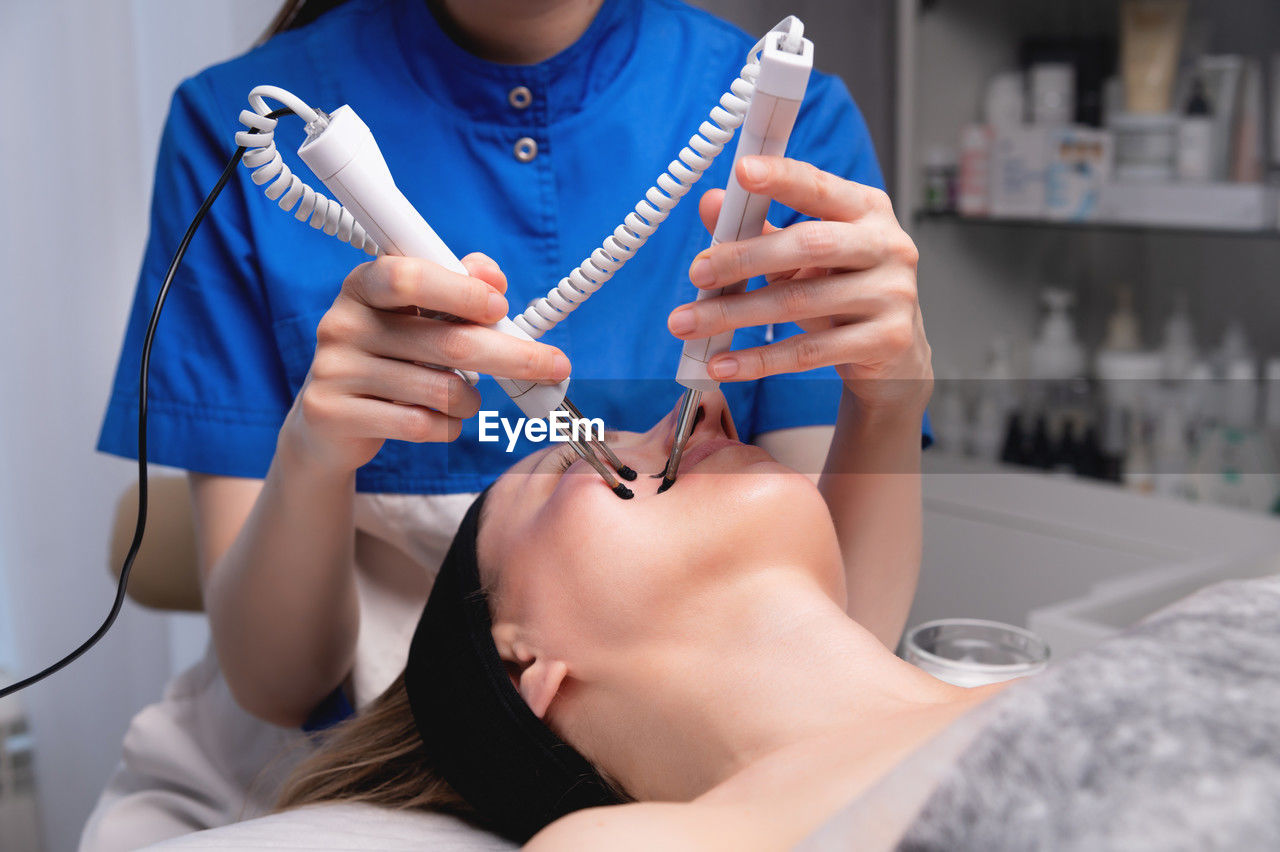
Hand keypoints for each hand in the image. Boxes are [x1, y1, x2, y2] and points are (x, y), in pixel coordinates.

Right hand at [281, 253, 571, 474]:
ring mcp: (334, 370)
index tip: (502, 307)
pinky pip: (420, 425)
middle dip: (512, 356)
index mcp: (364, 284)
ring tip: (465, 397)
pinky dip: (448, 426)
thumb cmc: (390, 356)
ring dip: (472, 399)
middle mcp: (342, 322)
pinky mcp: (335, 414)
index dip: (461, 291)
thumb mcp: (418, 315)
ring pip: (441, 391)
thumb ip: (458, 287)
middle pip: (446, 342)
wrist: (330, 421)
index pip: (409, 276)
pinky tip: (442, 420)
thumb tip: (493, 275)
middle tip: (553, 366)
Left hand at [666, 155, 931, 414]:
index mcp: (867, 210)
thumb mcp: (801, 255)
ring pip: (799, 302)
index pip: (819, 187)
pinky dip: (758, 360)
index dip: (781, 178)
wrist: (893, 353)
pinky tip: (722, 364)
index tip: (741, 172)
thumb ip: (759, 227)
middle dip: (743, 258)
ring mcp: (892, 295)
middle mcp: (888, 246)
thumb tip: (711, 203)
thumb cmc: (842, 290)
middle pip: (808, 244)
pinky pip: (808, 353)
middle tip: (696, 273)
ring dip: (735, 314)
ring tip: (688, 324)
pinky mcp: (885, 341)